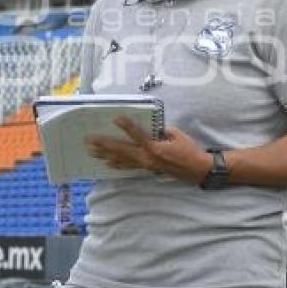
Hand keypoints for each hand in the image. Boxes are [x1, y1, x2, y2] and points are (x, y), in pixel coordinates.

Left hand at [86, 116, 213, 184]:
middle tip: (89, 140)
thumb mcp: (177, 135)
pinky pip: (128, 167)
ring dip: (105, 155)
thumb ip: (162, 130)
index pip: (136, 135)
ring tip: (91, 152)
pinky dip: (116, 165)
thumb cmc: (189, 150)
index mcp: (154, 147)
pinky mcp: (147, 169)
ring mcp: (145, 165)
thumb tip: (152, 128)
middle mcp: (146, 158)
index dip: (126, 126)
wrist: (197, 170)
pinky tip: (107, 163)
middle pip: (121, 150)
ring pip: (121, 160)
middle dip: (104, 145)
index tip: (115, 118)